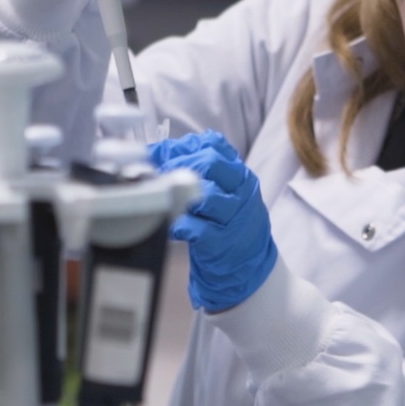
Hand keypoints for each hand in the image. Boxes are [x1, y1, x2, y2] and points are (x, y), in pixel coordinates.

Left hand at [152, 130, 277, 312]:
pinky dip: (179, 224)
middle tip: (162, 174)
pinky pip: (196, 229)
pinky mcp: (220, 242)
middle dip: (179, 164)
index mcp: (239, 174)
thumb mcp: (222, 189)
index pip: (215, 145)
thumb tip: (158, 150)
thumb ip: (196, 168)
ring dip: (179, 193)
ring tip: (166, 197)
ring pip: (205, 195)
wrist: (246, 260)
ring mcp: (232, 217)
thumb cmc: (225, 219)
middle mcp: (240, 191)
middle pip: (210, 162)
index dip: (185, 146)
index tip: (164, 154)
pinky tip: (171, 225)